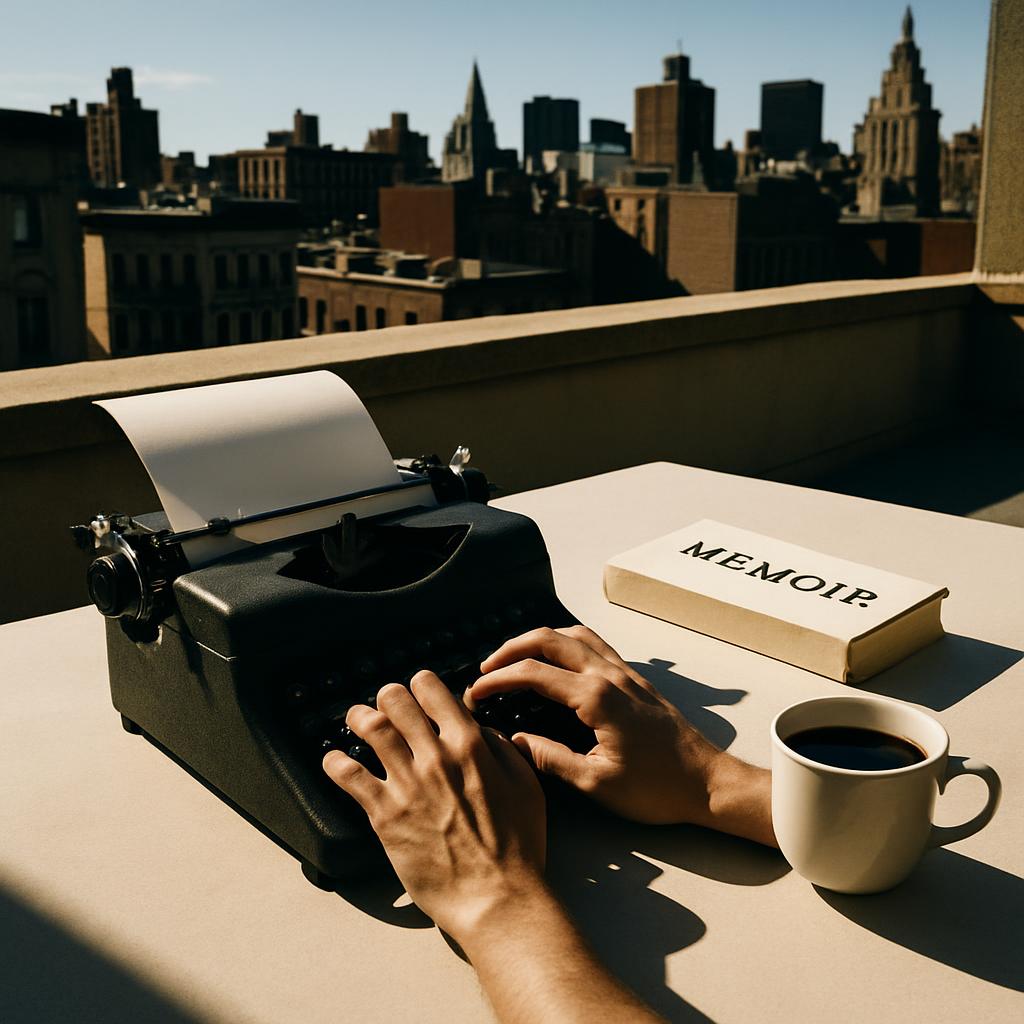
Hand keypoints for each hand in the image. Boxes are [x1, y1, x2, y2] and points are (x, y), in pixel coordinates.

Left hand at [322, 672, 547, 942]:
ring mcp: (407, 784)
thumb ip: (502, 749)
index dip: (422, 685)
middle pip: (395, 702)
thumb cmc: (517, 848)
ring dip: (359, 717)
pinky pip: (349, 776)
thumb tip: (480, 729)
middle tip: (384, 702)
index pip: (433, 690)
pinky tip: (333, 760)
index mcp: (470, 745)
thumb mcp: (526, 786)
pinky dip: (336, 762)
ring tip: (355, 717)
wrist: (496, 897)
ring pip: (370, 729)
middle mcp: (435, 756)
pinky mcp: (385, 815)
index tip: (417, 690)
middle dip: (387, 696)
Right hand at [468, 626, 774, 845]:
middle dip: (511, 649)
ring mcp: (625, 673)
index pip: (533, 674)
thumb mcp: (595, 783)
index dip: (497, 680)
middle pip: (549, 640)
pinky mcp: (635, 679)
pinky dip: (566, 643)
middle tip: (486, 669)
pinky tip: (558, 662)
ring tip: (516, 659)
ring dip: (539, 640)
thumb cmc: (657, 788)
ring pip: (573, 635)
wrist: (708, 783)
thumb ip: (550, 758)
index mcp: (596, 698)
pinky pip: (594, 645)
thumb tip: (513, 743)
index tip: (476, 693)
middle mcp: (610, 675)